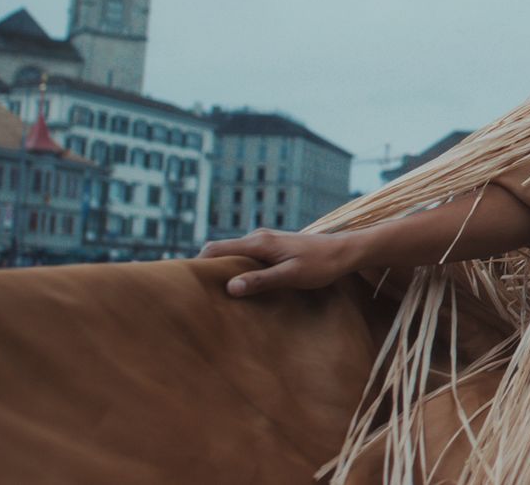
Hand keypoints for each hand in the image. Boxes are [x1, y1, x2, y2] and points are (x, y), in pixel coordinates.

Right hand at [198, 228, 360, 296]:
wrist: (346, 251)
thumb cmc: (322, 265)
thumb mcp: (292, 276)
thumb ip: (262, 281)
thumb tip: (230, 287)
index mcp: (258, 242)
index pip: (215, 249)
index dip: (196, 263)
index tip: (183, 281)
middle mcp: (258, 237)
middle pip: (220, 250)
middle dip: (206, 268)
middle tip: (194, 292)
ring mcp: (265, 241)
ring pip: (233, 254)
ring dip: (223, 269)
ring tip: (214, 292)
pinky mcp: (273, 247)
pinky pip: (246, 256)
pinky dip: (237, 268)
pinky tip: (239, 285)